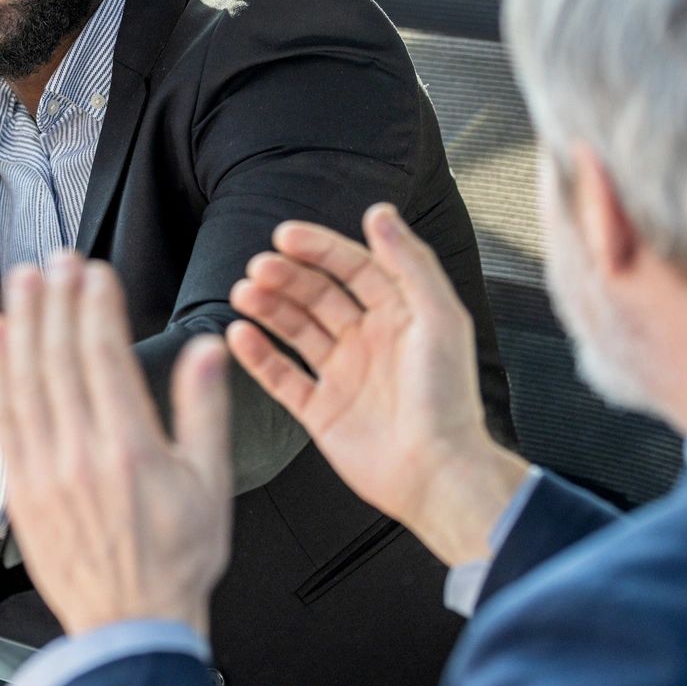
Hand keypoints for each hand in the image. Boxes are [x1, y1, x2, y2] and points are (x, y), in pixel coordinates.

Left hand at [0, 253, 230, 636]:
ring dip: (23, 323)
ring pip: (27, 380)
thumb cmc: (176, 561)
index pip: (105, 356)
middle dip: (57, 301)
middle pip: (60, 358)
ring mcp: (45, 471)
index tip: (93, 270)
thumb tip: (208, 351)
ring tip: (23, 281)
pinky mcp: (20, 489)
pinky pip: (3, 418)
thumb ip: (205, 411)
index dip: (96, 305)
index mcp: (131, 449)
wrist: (130, 626)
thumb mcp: (211, 485)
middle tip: (56, 260)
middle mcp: (81, 454)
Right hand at [226, 203, 528, 567]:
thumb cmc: (448, 398)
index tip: (286, 236)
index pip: (352, 268)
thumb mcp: (438, 317)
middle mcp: (369, 341)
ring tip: (242, 294)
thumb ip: (410, 262)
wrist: (437, 473)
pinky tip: (238, 335)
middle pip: (318, 295)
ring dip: (268, 308)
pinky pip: (282, 377)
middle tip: (258, 269)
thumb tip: (380, 212)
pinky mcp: (321, 411)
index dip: (319, 249)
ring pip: (295, 330)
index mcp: (399, 315)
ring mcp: (343, 375)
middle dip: (286, 277)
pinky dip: (259, 356)